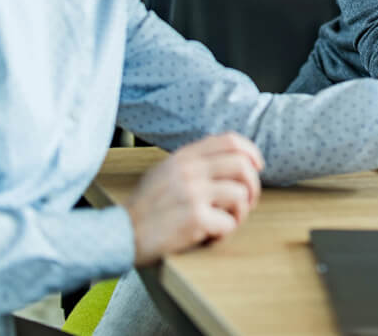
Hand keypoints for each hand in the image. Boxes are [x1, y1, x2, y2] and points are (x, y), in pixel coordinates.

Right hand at [123, 133, 264, 265]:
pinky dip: (223, 233)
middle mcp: (189, 170)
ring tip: (223, 223)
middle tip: (247, 203)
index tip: (257, 166)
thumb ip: (192, 162)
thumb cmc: (145, 208)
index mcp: (183, 156)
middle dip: (252, 187)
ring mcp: (192, 193)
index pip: (230, 141)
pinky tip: (208, 237)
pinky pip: (229, 223)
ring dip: (239, 214)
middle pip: (243, 166)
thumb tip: (230, 157)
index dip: (251, 152)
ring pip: (240, 195)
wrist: (121, 234)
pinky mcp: (194, 218)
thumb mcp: (164, 172)